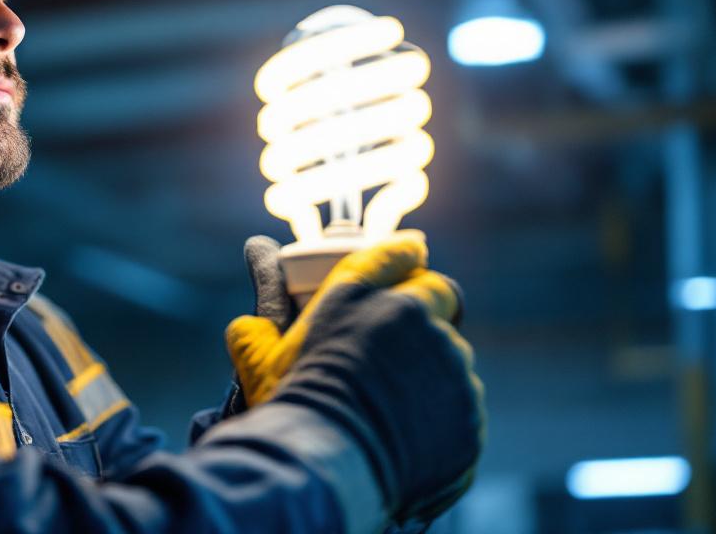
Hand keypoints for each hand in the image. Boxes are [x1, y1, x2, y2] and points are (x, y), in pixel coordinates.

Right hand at [225, 233, 483, 521]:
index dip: (406, 257)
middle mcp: (411, 314)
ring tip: (401, 405)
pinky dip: (445, 415)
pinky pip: (463, 403)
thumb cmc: (289, 404)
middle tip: (413, 337)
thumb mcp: (256, 360)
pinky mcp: (468, 407)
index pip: (397, 253)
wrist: (327, 462)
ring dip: (435, 369)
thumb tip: (248, 324)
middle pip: (441, 294)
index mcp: (361, 292)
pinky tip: (416, 436)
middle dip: (433, 306)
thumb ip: (253, 331)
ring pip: (453, 354)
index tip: (410, 264)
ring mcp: (447, 360)